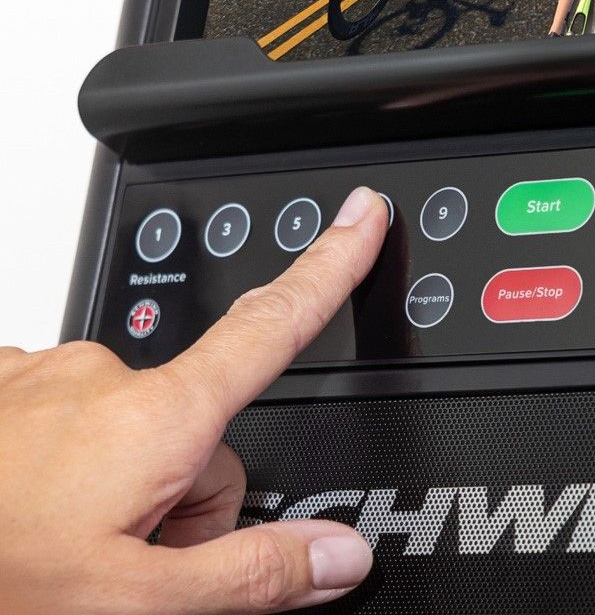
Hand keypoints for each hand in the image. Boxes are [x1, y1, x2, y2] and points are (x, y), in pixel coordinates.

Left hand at [0, 186, 389, 614]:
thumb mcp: (128, 610)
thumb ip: (250, 575)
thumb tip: (343, 554)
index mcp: (156, 419)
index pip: (273, 326)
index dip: (331, 266)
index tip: (363, 214)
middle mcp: (103, 376)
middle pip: (200, 428)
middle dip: (184, 498)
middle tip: (123, 570)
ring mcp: (42, 376)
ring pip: (129, 432)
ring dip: (118, 491)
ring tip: (57, 554)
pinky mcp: (0, 387)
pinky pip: (65, 420)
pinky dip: (61, 468)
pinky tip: (22, 516)